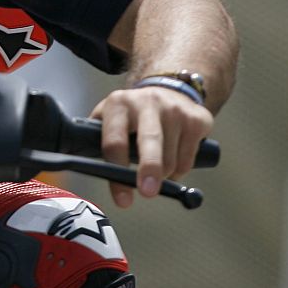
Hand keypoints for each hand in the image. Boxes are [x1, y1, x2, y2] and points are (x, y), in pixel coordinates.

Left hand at [89, 85, 213, 208]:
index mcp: (119, 105)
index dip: (117, 171)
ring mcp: (174, 110)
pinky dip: (180, 169)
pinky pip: (188, 159)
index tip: (123, 198)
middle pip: (149, 141)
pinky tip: (173, 157)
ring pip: (171, 159)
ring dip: (164, 175)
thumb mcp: (110, 118)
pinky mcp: (196, 120)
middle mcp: (147, 103)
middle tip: (147, 192)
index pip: (115, 141)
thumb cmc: (133, 113)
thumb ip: (99, 140)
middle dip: (148, 169)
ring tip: (156, 167)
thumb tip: (90, 171)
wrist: (168, 90)